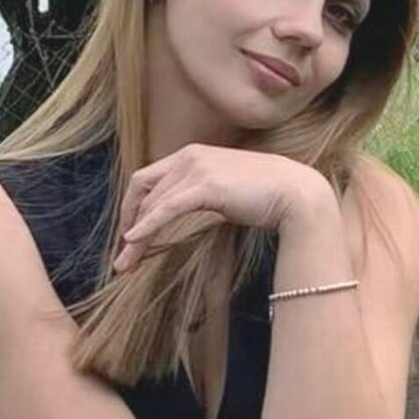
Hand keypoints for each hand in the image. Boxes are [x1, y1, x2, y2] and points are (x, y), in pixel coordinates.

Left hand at [112, 144, 324, 271]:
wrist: (296, 193)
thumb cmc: (264, 196)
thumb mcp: (221, 193)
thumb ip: (196, 197)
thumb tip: (176, 217)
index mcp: (191, 155)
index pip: (147, 180)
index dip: (132, 209)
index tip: (128, 236)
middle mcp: (189, 156)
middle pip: (143, 192)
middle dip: (128, 226)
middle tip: (122, 259)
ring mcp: (197, 168)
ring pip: (152, 204)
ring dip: (135, 236)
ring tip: (126, 264)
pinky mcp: (206, 186)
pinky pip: (167, 208)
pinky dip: (147, 225)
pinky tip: (134, 241)